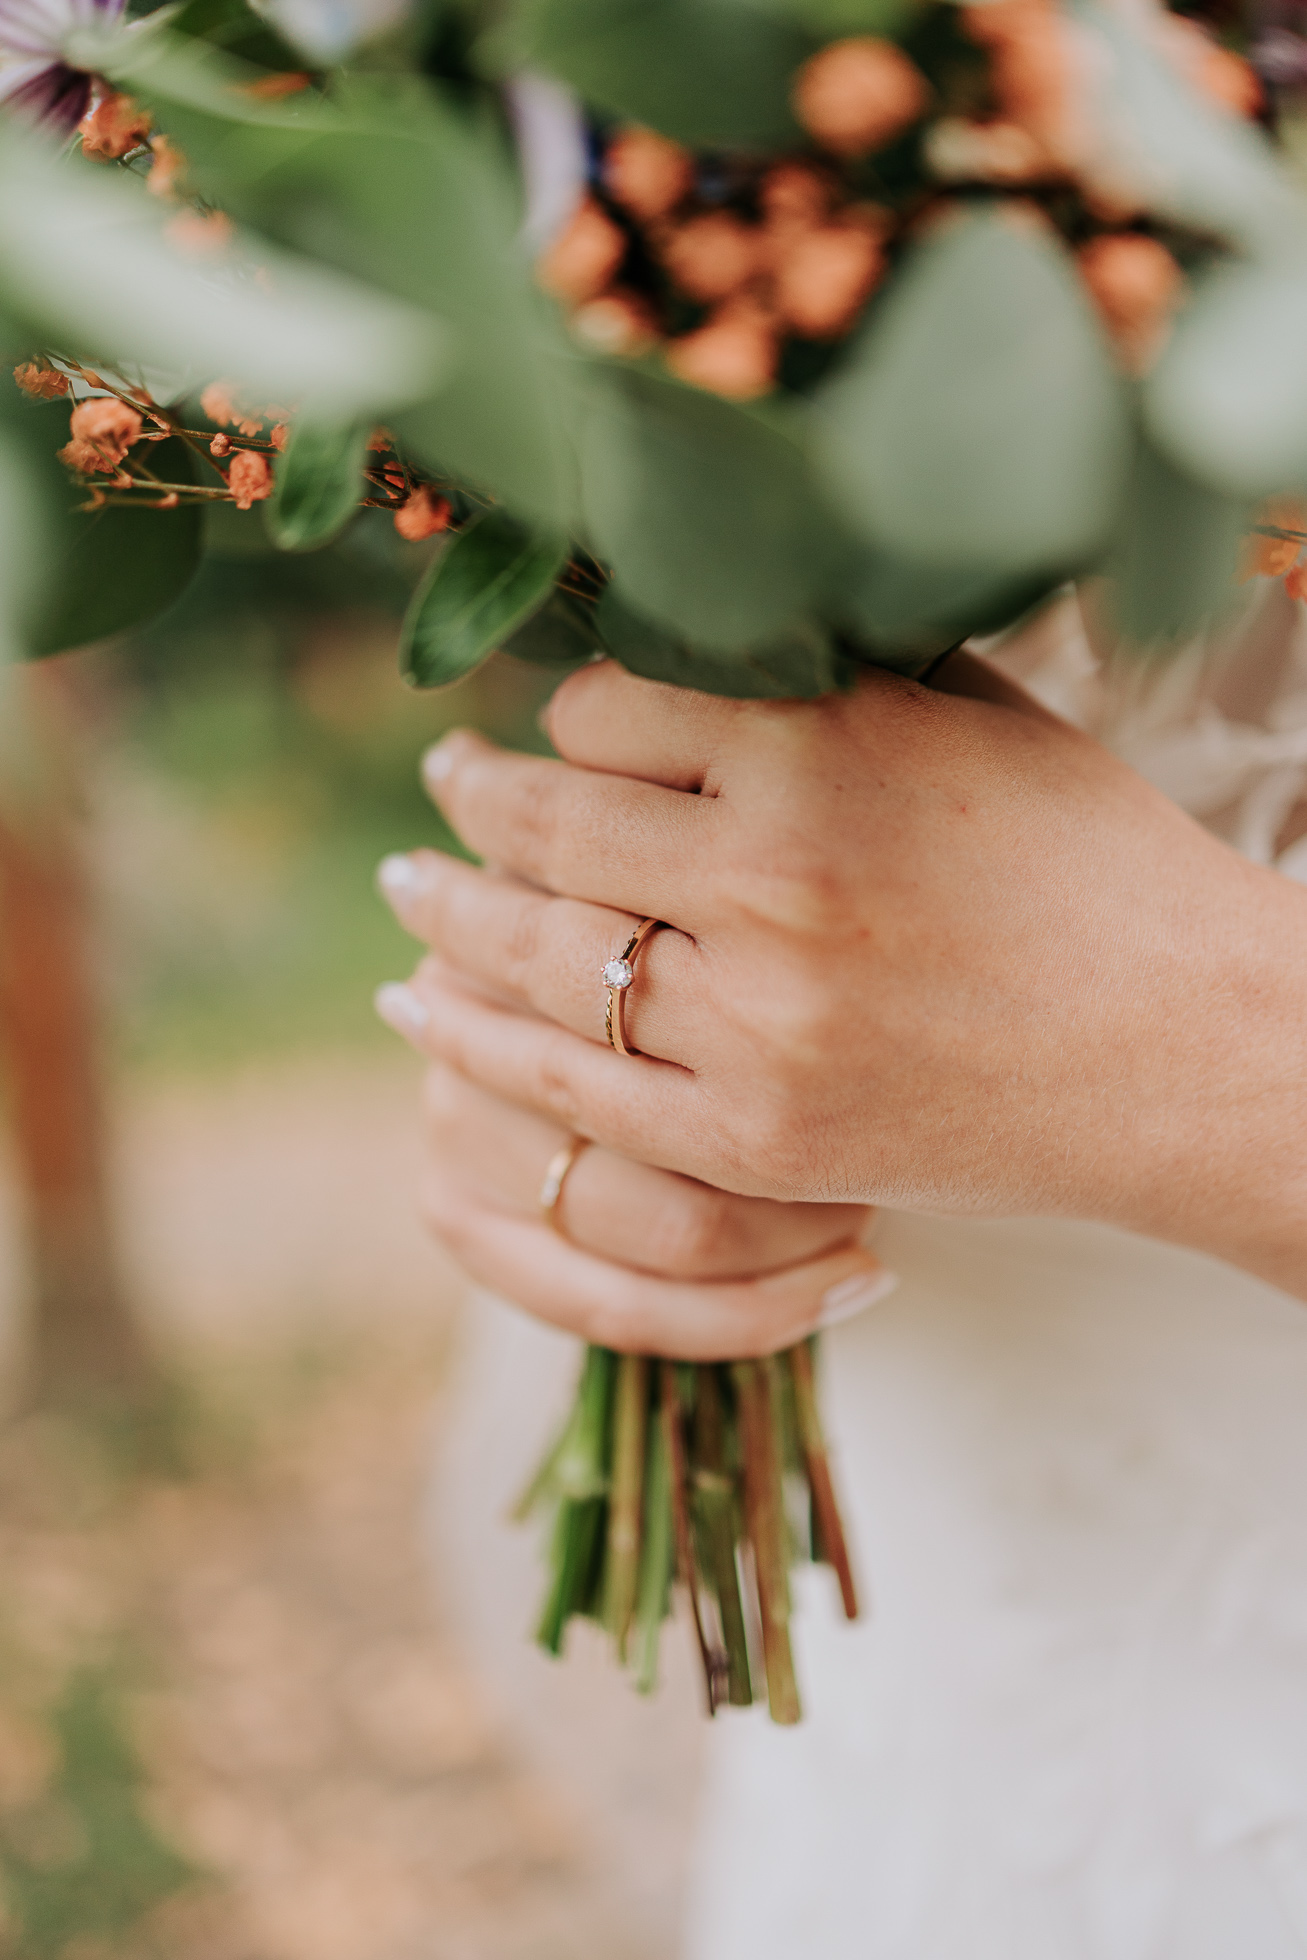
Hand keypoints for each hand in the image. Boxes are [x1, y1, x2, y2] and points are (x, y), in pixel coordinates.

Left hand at [377, 654, 1306, 1299]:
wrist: (1188, 1051)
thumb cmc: (1092, 865)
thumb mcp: (970, 719)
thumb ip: (822, 675)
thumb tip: (686, 633)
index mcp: (822, 746)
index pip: (606, 707)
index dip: (574, 715)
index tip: (570, 727)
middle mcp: (770, 875)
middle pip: (549, 821)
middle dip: (476, 795)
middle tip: (444, 781)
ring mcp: (756, 1020)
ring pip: (541, 951)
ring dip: (450, 913)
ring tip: (408, 887)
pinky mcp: (755, 1137)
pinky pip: (575, 1082)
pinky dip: (482, 1040)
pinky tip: (424, 1007)